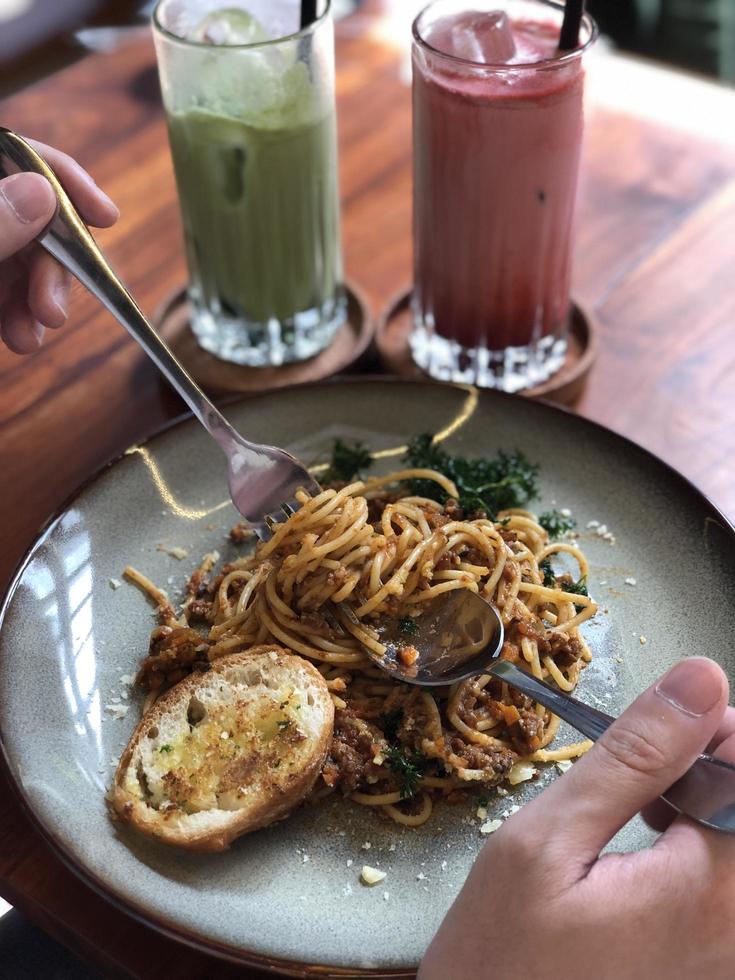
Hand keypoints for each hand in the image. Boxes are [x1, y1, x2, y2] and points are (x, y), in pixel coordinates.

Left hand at [0, 139, 118, 353]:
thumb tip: (43, 193)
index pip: (20, 153)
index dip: (67, 180)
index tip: (107, 218)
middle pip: (30, 217)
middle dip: (52, 266)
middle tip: (52, 313)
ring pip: (20, 257)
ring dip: (36, 299)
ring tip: (29, 339)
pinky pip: (3, 285)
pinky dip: (16, 312)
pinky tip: (19, 337)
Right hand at [420, 658, 734, 979]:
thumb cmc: (501, 958)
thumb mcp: (547, 842)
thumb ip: (630, 760)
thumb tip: (699, 680)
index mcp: (708, 892)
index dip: (718, 730)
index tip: (665, 723)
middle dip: (710, 767)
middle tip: (646, 764)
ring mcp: (728, 957)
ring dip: (706, 804)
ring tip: (644, 804)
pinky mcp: (712, 968)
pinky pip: (728, 889)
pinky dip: (704, 847)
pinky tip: (657, 845)